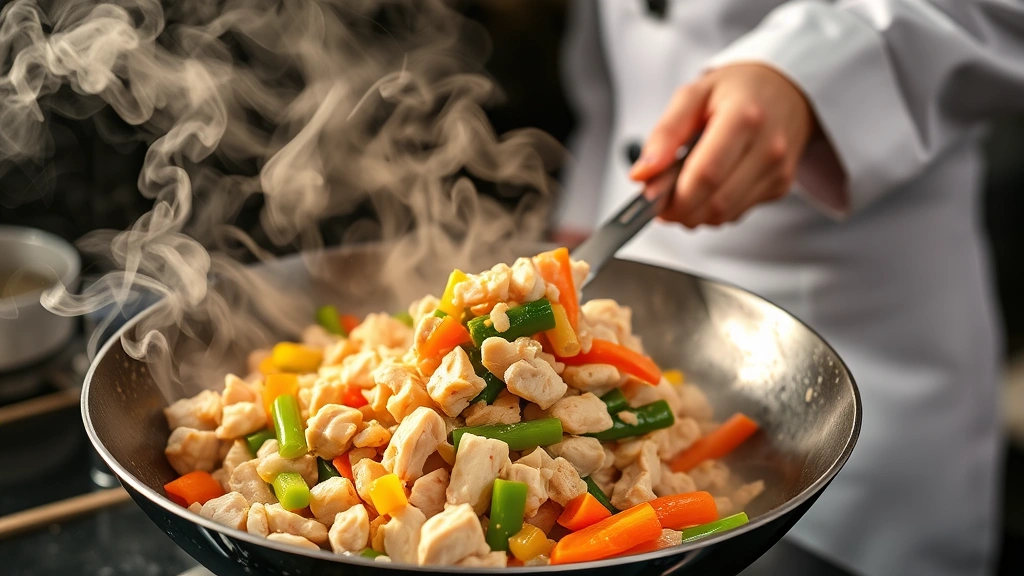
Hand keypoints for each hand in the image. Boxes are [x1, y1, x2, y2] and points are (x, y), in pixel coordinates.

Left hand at [629, 64, 816, 226]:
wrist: (783, 89)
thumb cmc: (733, 91)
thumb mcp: (692, 96)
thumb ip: (664, 134)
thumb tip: (642, 175)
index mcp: (744, 117)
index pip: (706, 175)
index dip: (674, 197)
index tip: (651, 200)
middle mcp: (768, 147)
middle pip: (715, 203)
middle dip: (680, 211)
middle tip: (661, 200)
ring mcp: (778, 170)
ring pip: (724, 216)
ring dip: (695, 213)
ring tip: (682, 189)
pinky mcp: (780, 186)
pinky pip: (737, 213)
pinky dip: (714, 209)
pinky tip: (709, 187)